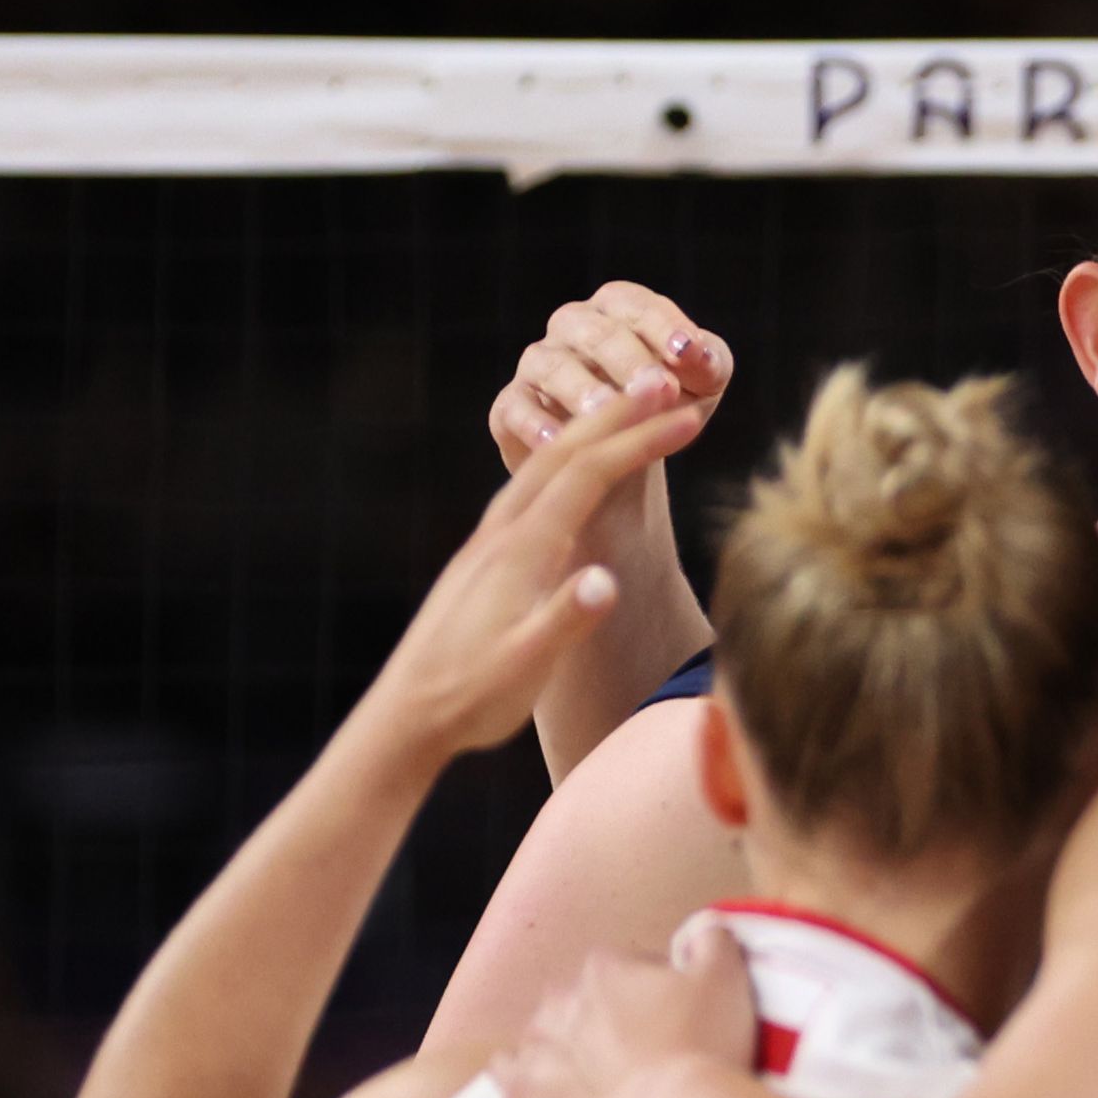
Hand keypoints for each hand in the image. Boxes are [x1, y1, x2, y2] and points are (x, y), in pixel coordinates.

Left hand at [355, 379, 702, 770]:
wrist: (406, 716)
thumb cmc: (470, 698)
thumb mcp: (524, 668)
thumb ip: (565, 621)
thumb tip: (606, 581)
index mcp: (519, 551)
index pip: (587, 475)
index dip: (640, 441)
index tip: (690, 417)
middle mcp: (501, 533)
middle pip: (564, 451)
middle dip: (619, 412)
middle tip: (668, 381)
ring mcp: (488, 542)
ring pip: (544, 464)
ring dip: (591, 430)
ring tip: (630, 408)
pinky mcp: (483, 558)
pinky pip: (531, 487)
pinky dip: (566, 460)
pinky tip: (575, 466)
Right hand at [494, 280, 736, 471]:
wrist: (620, 458)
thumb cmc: (664, 405)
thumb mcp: (700, 384)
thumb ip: (708, 363)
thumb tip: (701, 355)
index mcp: (617, 311)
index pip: (635, 304)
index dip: (662, 325)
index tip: (688, 354)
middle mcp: (572, 328)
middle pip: (594, 332)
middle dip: (628, 358)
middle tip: (658, 388)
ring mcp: (538, 365)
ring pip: (550, 365)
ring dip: (580, 388)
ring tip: (607, 413)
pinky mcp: (511, 407)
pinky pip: (514, 408)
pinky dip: (532, 423)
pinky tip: (556, 441)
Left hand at [495, 917, 757, 1097]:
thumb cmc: (700, 1046)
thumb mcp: (726, 979)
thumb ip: (712, 941)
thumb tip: (704, 928)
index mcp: (606, 968)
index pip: (631, 966)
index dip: (657, 990)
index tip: (679, 1018)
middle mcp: (560, 1001)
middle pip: (583, 1000)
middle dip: (605, 1017)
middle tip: (642, 1050)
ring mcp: (535, 1050)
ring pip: (544, 1035)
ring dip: (566, 1047)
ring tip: (600, 1076)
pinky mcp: (522, 1096)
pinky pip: (508, 1073)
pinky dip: (525, 1075)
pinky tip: (550, 1089)